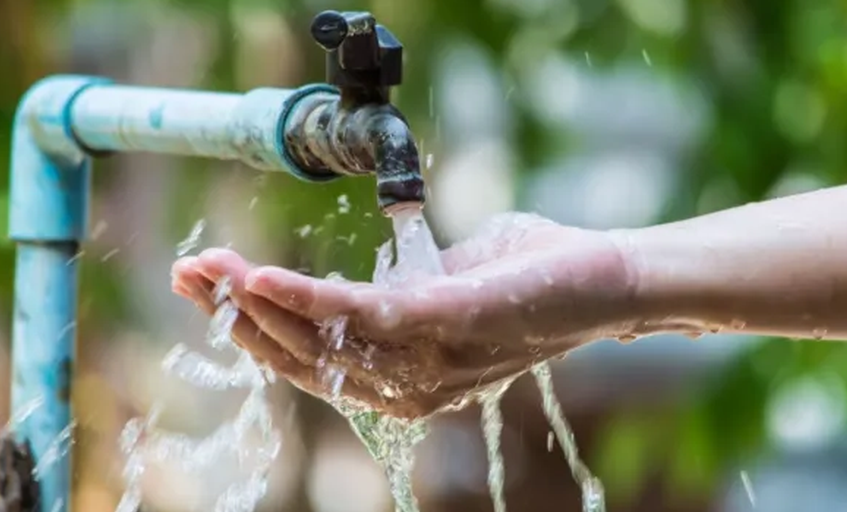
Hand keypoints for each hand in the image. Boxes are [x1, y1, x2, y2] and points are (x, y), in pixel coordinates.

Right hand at [171, 213, 639, 418]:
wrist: (606, 276)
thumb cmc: (528, 278)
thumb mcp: (447, 288)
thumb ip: (399, 294)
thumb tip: (363, 284)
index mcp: (406, 377)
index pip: (312, 365)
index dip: (253, 330)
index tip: (208, 287)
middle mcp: (410, 386)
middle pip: (303, 359)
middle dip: (237, 316)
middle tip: (188, 273)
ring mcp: (428, 362)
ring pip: (322, 341)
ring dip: (257, 302)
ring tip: (210, 269)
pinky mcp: (448, 324)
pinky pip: (364, 316)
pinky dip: (306, 298)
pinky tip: (261, 276)